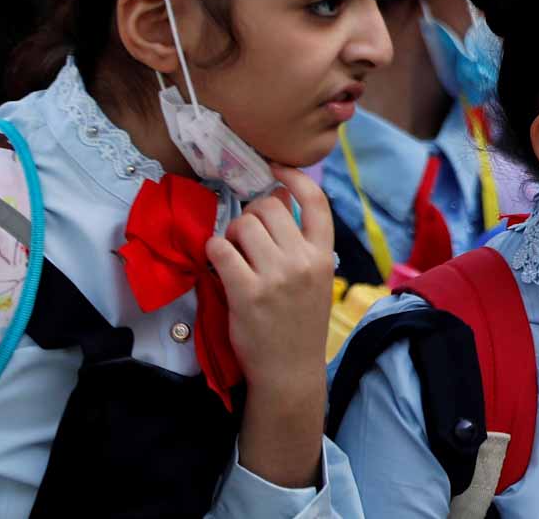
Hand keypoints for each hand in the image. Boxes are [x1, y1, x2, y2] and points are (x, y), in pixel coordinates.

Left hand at [206, 165, 334, 393]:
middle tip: (247, 234)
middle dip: (252, 213)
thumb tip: (279, 199)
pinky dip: (214, 249)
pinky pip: (220, 249)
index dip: (294, 177)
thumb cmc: (300, 322)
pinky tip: (219, 262)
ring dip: (232, 233)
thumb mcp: (316, 278)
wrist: (290, 370)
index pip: (316, 202)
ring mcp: (275, 277)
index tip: (276, 167)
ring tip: (234, 252)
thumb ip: (303, 242)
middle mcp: (303, 261)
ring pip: (243, 225)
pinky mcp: (246, 293)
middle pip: (269, 208)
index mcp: (324, 255)